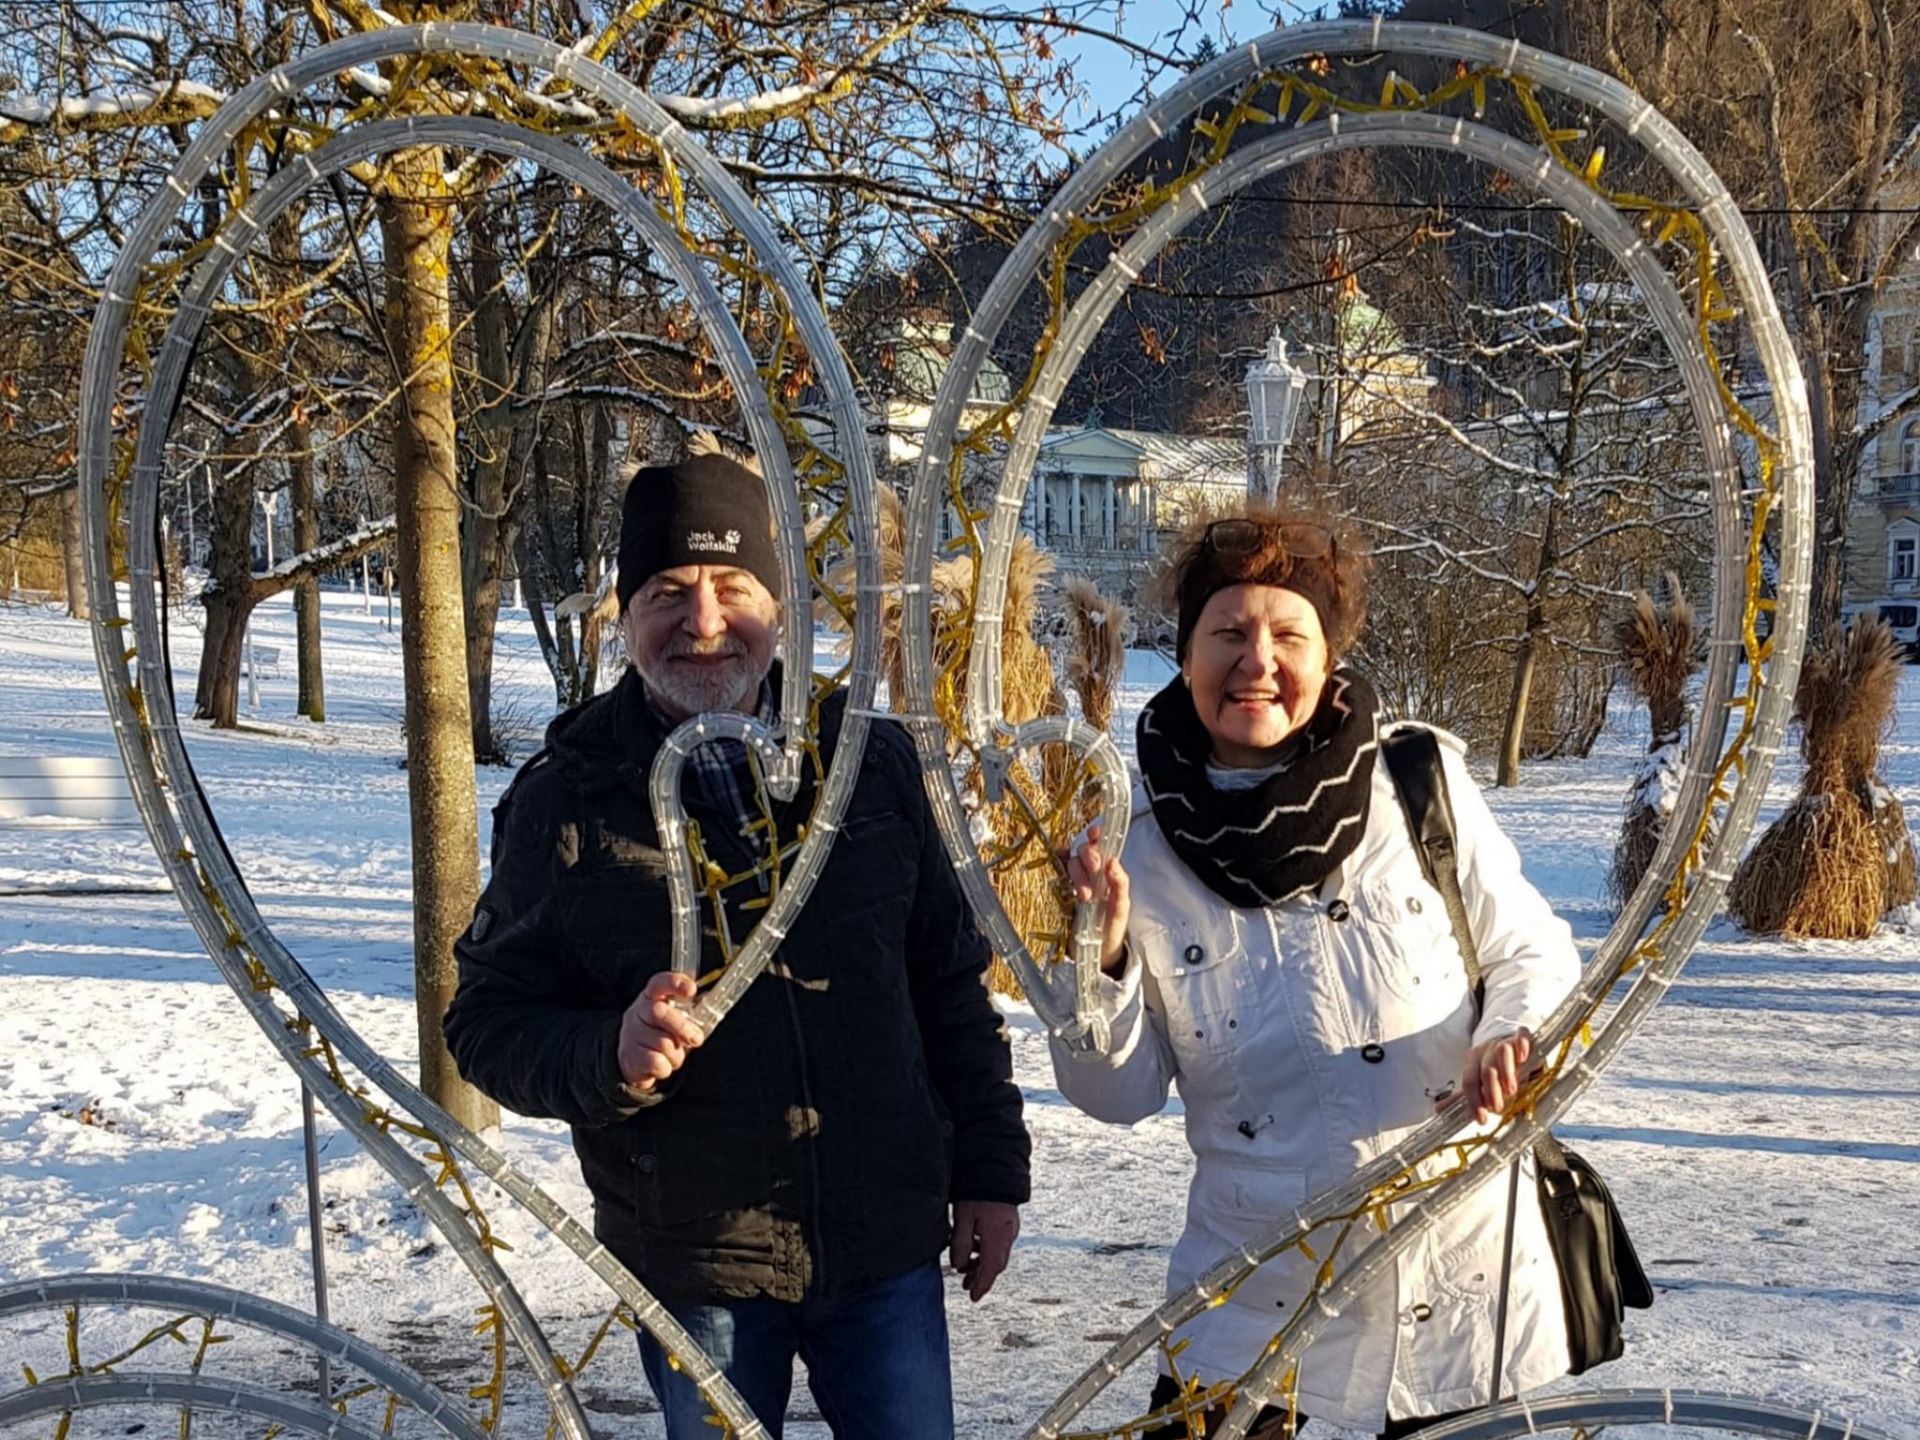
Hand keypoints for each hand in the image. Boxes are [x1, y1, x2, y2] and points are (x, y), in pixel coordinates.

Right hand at [617, 972, 704, 1092]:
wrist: (634, 1061)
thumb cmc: (661, 1035)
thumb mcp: (673, 1019)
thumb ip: (688, 1014)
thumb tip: (709, 1014)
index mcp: (652, 997)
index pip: (659, 983)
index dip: (675, 983)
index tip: (691, 989)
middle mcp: (638, 1012)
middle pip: (659, 1012)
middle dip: (682, 1027)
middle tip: (697, 1039)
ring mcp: (631, 1034)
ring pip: (662, 1043)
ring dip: (676, 1053)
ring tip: (673, 1054)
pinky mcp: (630, 1056)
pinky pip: (656, 1062)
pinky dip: (666, 1067)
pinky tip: (663, 1065)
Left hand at [949, 1200, 1020, 1301]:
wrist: (996, 1170)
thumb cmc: (977, 1193)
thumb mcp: (963, 1219)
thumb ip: (960, 1244)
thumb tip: (959, 1266)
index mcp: (997, 1239)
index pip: (990, 1270)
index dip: (981, 1286)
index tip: (973, 1298)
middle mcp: (1008, 1236)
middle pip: (996, 1264)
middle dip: (981, 1277)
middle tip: (966, 1286)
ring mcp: (1010, 1228)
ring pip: (998, 1254)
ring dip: (982, 1264)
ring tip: (965, 1268)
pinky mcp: (1009, 1220)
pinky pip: (999, 1243)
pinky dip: (987, 1250)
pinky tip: (975, 1246)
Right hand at [1065, 823, 1131, 975]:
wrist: (1096, 954)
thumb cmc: (1111, 929)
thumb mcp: (1121, 909)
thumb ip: (1120, 885)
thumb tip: (1113, 862)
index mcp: (1108, 873)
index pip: (1102, 847)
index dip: (1097, 837)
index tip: (1094, 834)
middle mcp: (1091, 873)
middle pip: (1084, 852)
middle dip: (1088, 857)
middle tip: (1094, 870)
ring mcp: (1074, 881)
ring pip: (1071, 863)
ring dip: (1077, 873)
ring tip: (1084, 896)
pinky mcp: (1060, 891)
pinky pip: (1055, 872)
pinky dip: (1055, 864)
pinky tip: (1056, 864)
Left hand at [1445, 1028, 1535, 1126]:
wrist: (1507, 1041)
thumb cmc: (1493, 1065)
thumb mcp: (1478, 1080)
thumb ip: (1462, 1097)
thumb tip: (1439, 1110)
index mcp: (1473, 1061)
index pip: (1469, 1081)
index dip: (1474, 1101)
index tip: (1481, 1119)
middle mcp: (1487, 1051)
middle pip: (1486, 1069)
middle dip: (1490, 1090)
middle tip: (1497, 1107)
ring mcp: (1504, 1043)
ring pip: (1502, 1051)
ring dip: (1506, 1072)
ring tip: (1511, 1090)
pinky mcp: (1521, 1038)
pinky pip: (1521, 1036)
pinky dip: (1522, 1045)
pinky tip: (1522, 1057)